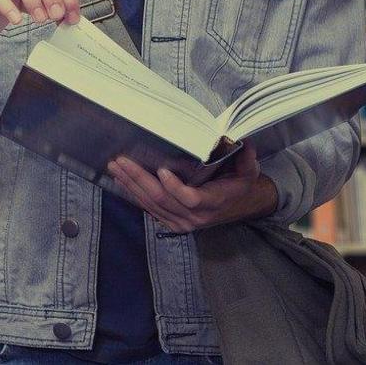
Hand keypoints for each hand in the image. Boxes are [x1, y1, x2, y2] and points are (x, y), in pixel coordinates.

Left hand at [107, 141, 277, 232]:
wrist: (238, 205)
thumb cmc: (240, 185)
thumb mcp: (249, 171)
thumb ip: (247, 158)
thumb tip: (244, 142)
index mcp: (214, 202)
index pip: (190, 198)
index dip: (174, 187)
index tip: (162, 170)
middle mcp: (195, 216)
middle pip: (162, 199)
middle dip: (139, 179)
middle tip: (122, 161)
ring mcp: (182, 222)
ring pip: (151, 204)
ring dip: (131, 185)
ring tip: (116, 167)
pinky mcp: (172, 222)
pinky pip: (149, 209)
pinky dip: (134, 194)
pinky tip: (122, 180)